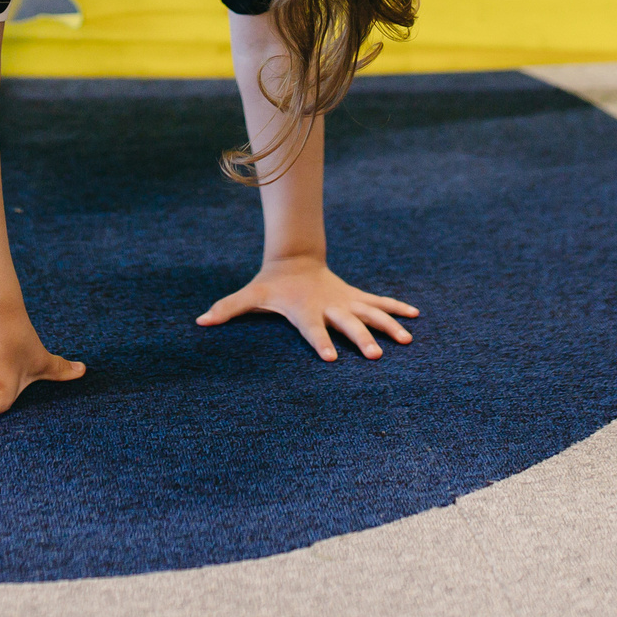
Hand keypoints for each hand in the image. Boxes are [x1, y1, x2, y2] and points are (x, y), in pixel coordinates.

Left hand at [198, 256, 418, 360]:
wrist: (294, 258)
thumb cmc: (271, 284)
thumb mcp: (250, 295)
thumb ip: (228, 308)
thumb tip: (200, 320)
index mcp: (304, 310)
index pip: (312, 330)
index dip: (320, 343)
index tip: (331, 358)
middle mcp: (329, 306)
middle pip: (347, 324)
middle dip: (361, 338)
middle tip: (374, 355)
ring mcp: (345, 301)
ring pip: (370, 313)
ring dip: (388, 325)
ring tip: (406, 340)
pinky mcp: (355, 296)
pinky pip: (379, 302)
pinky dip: (398, 308)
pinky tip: (416, 316)